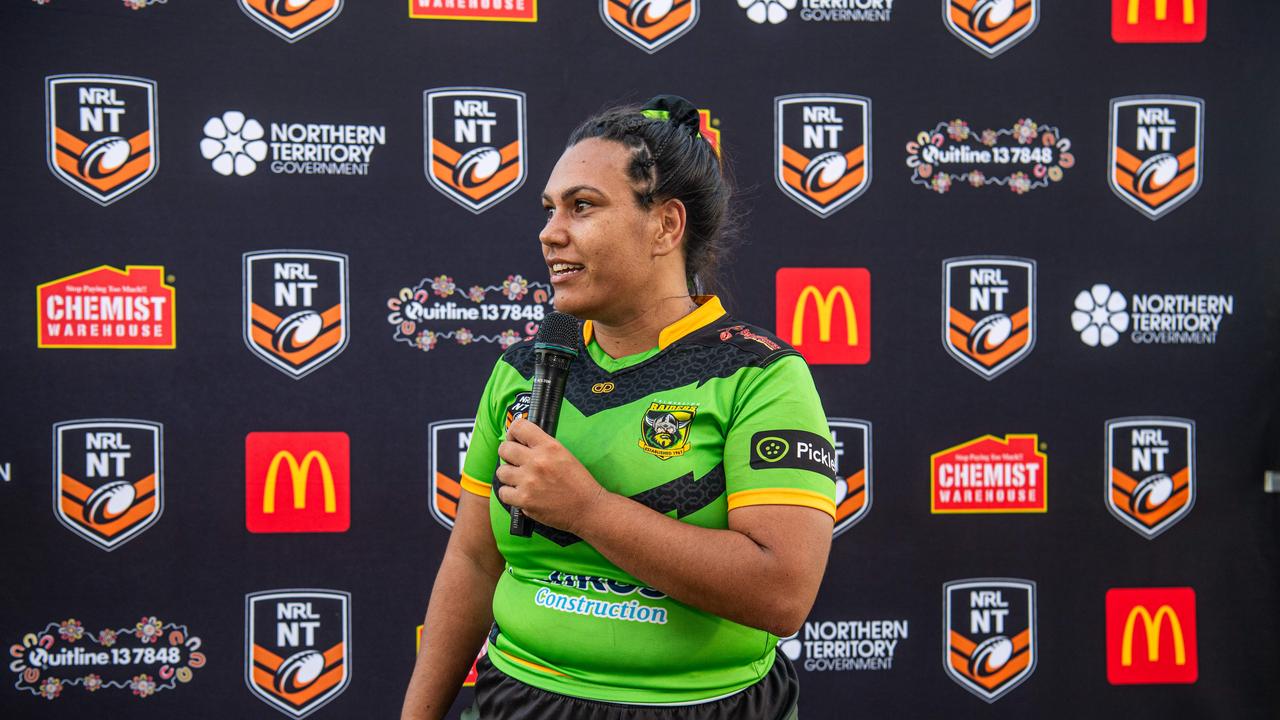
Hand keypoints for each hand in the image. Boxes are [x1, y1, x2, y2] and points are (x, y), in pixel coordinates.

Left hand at [495, 418, 605, 534]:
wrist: (588, 508)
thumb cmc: (578, 482)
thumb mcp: (564, 454)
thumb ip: (543, 446)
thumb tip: (520, 443)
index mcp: (549, 446)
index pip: (519, 427)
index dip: (513, 433)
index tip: (515, 440)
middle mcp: (537, 461)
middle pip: (504, 449)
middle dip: (508, 455)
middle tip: (515, 462)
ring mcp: (528, 481)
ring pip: (501, 471)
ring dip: (508, 475)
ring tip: (519, 480)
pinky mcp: (524, 500)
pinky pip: (503, 492)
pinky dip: (510, 494)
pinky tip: (520, 494)